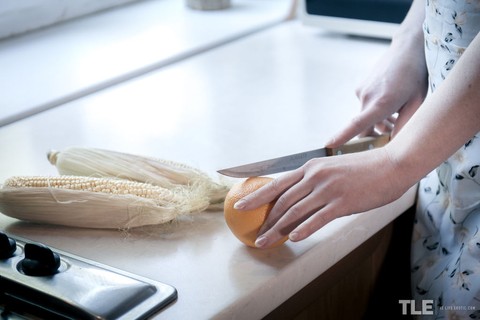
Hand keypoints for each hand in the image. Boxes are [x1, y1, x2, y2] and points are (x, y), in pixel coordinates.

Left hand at [234, 147, 409, 247]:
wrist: (390, 165)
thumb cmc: (362, 169)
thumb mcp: (332, 169)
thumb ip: (313, 181)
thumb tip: (297, 198)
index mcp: (310, 168)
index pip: (276, 183)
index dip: (256, 196)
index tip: (240, 205)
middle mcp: (314, 177)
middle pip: (281, 201)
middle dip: (265, 219)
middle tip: (255, 233)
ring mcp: (327, 189)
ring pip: (294, 211)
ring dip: (277, 229)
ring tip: (266, 241)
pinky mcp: (342, 202)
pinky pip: (317, 219)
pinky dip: (303, 229)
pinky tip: (293, 238)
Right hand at [327, 37, 427, 146]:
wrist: (407, 49)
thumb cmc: (416, 76)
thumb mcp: (417, 103)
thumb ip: (405, 125)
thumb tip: (396, 144)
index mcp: (381, 103)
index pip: (357, 124)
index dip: (342, 136)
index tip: (329, 144)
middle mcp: (366, 97)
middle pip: (364, 127)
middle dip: (376, 134)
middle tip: (394, 133)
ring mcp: (361, 91)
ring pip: (366, 117)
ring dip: (379, 121)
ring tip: (398, 115)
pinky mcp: (360, 87)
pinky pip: (366, 106)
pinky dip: (376, 110)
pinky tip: (391, 103)